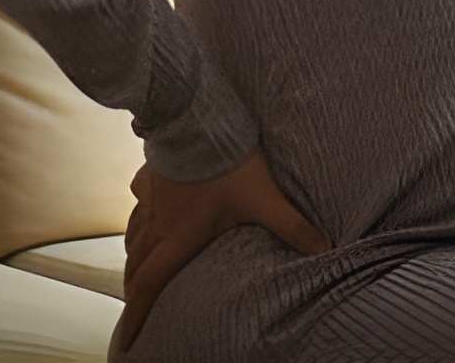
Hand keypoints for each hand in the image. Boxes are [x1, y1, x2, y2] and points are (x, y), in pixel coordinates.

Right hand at [115, 147, 332, 352]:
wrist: (196, 114)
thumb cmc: (228, 161)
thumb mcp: (264, 197)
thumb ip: (293, 226)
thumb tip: (327, 250)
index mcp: (179, 237)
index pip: (150, 285)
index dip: (136, 316)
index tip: (127, 343)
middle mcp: (158, 222)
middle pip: (137, 265)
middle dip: (133, 290)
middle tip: (133, 307)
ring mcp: (151, 197)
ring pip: (133, 234)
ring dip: (134, 256)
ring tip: (136, 267)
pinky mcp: (151, 173)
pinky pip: (137, 198)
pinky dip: (138, 212)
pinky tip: (143, 204)